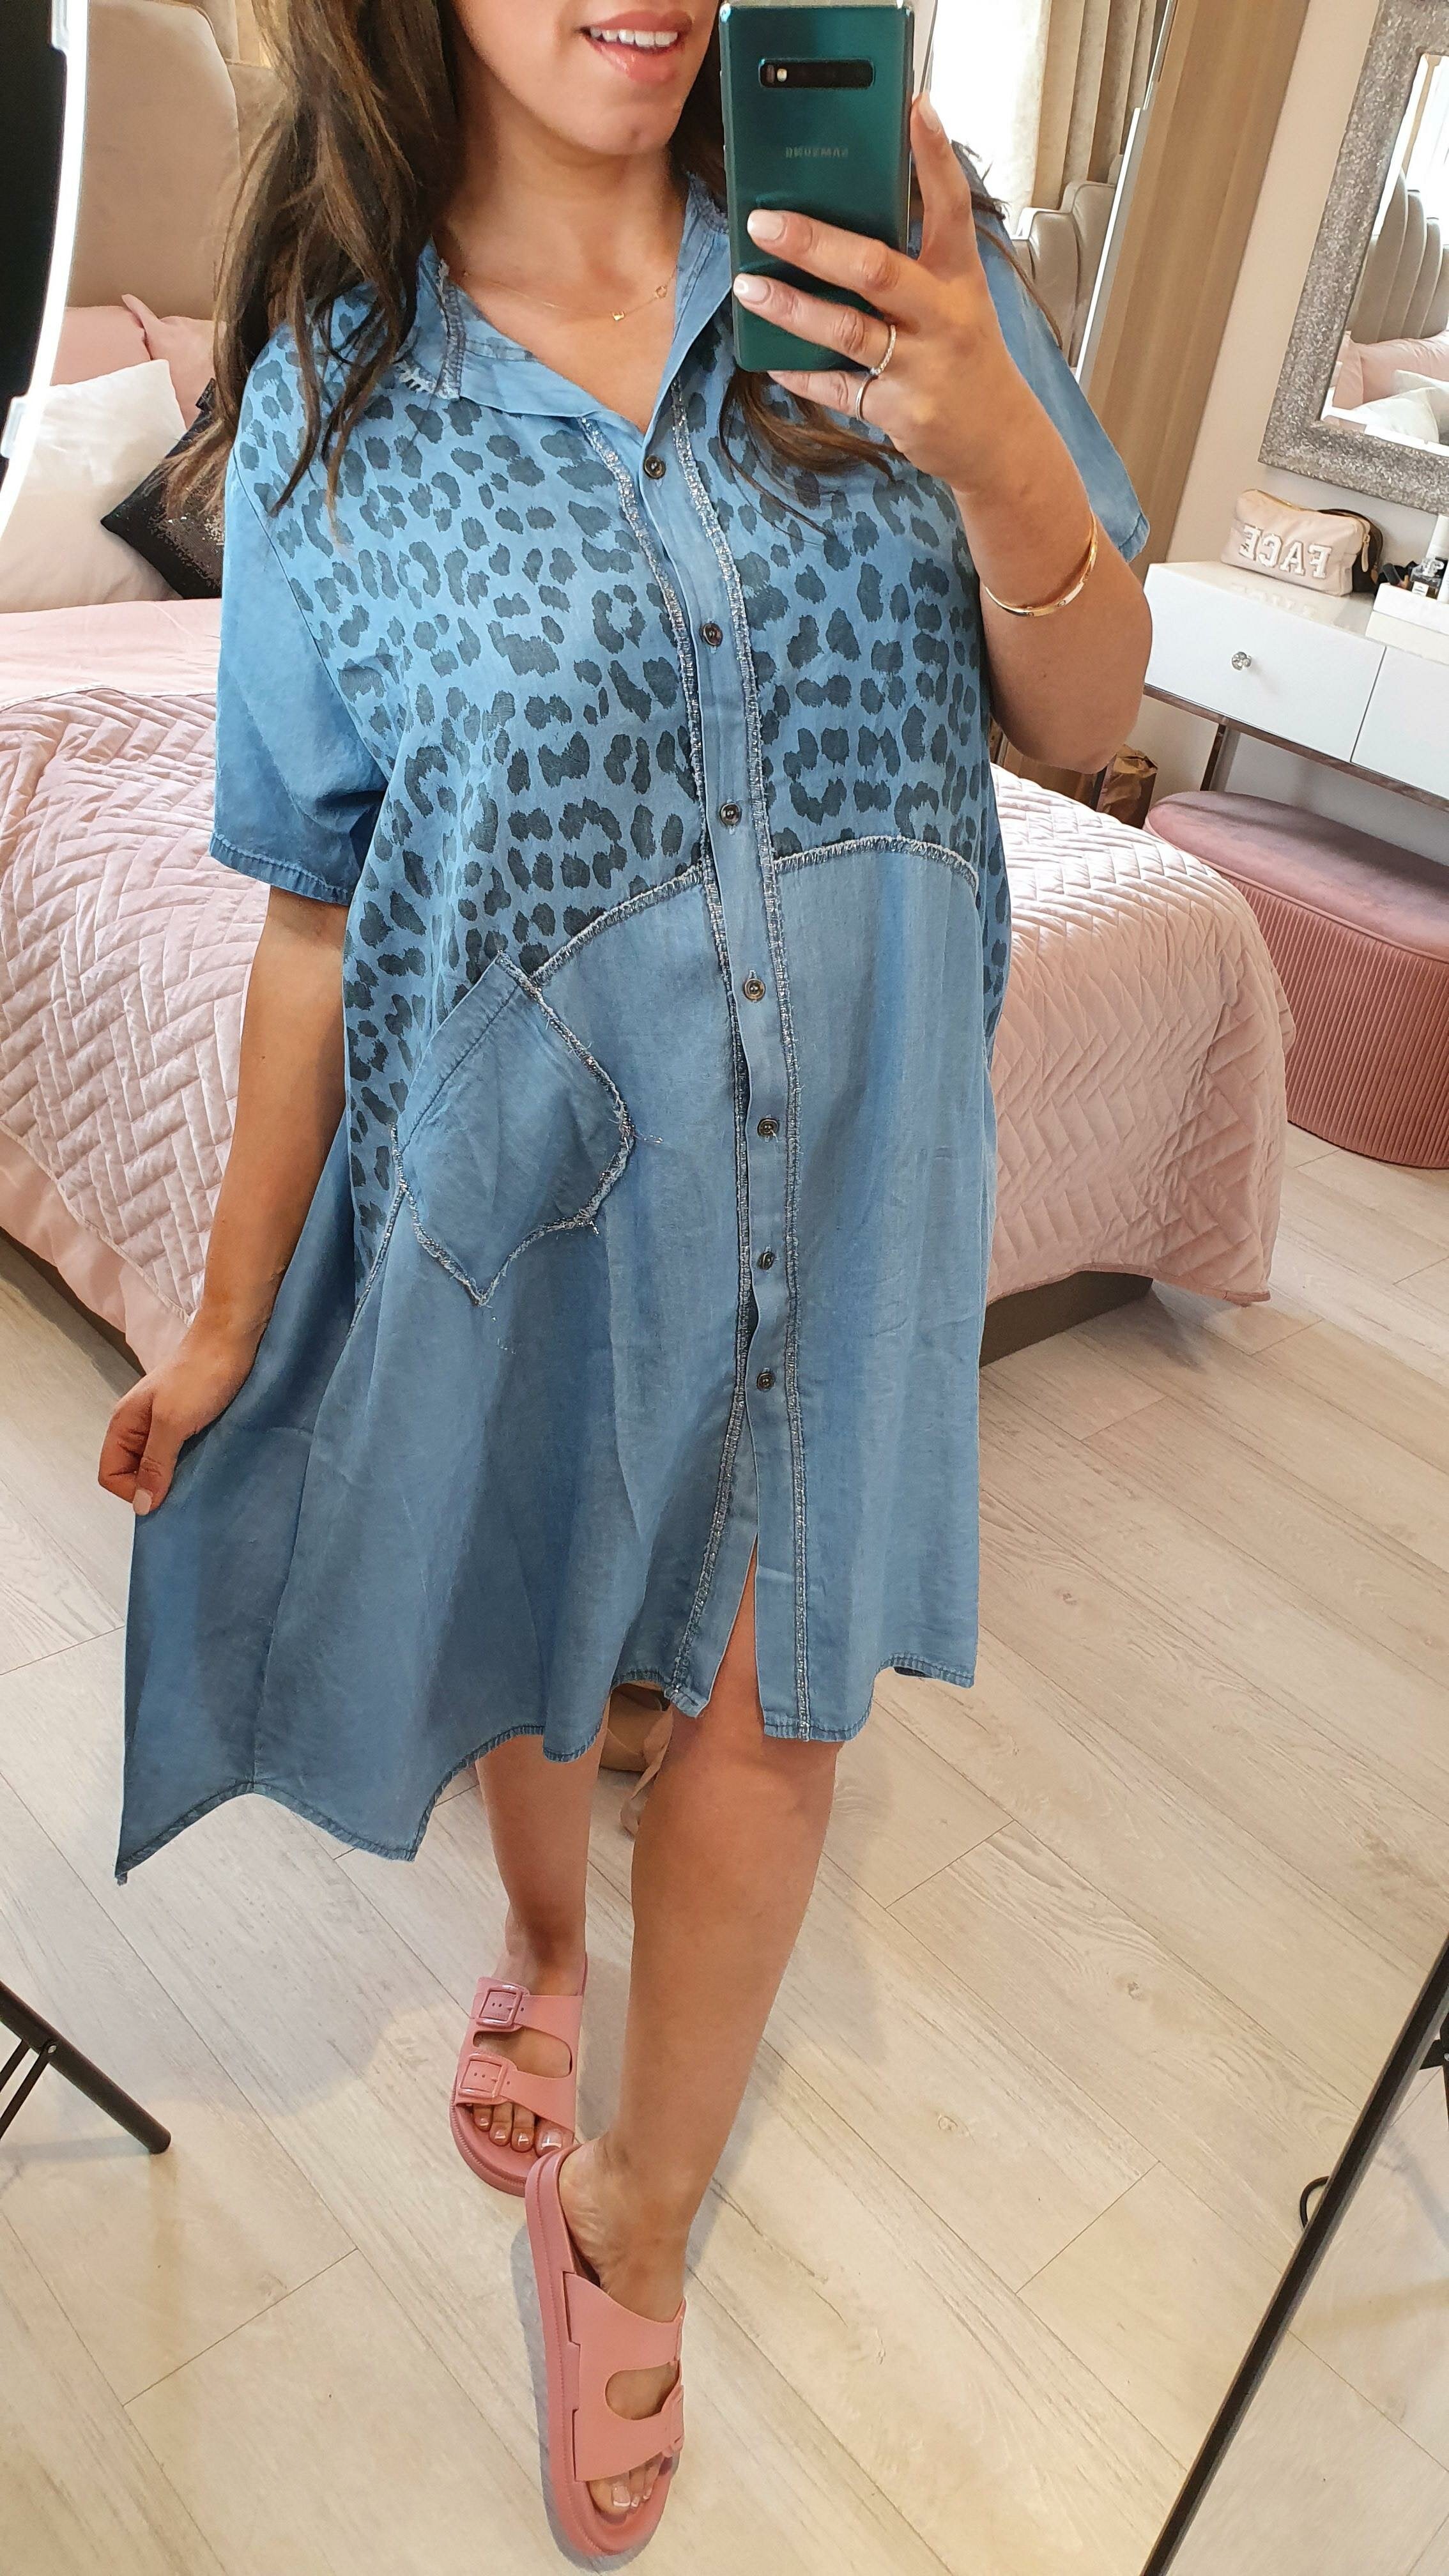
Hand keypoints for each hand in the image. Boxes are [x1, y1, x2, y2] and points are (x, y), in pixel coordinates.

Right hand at [98, 1314, 263, 1516]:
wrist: (233, 1337)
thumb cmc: (201, 1374)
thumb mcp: (173, 1422)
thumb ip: (154, 1463)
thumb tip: (142, 1506)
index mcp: (124, 1423)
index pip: (110, 1473)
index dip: (133, 1490)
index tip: (165, 1493)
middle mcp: (139, 1426)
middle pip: (134, 1472)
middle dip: (156, 1486)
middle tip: (186, 1489)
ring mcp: (165, 1423)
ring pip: (161, 1463)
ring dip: (177, 1475)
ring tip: (201, 1477)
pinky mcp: (189, 1420)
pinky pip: (182, 1452)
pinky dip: (192, 1462)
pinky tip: (210, 1463)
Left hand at [733, 92, 1030, 496]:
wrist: (998, 439)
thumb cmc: (966, 358)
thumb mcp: (957, 302)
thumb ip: (913, 265)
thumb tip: (842, 227)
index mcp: (959, 279)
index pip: (951, 207)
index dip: (935, 158)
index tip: (915, 109)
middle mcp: (943, 318)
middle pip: (876, 269)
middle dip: (815, 243)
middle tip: (765, 222)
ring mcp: (921, 367)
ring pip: (847, 331)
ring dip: (791, 308)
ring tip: (748, 286)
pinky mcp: (900, 411)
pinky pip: (840, 389)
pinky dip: (804, 375)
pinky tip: (773, 361)